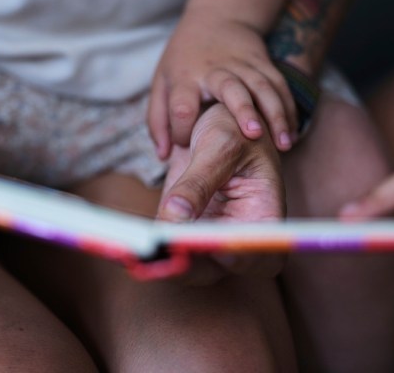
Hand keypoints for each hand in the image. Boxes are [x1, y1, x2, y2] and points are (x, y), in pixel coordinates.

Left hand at [148, 7, 297, 158]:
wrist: (217, 16)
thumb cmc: (184, 59)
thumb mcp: (161, 82)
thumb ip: (157, 121)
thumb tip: (162, 156)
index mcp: (185, 76)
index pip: (182, 106)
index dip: (182, 130)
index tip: (188, 144)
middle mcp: (215, 69)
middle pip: (230, 88)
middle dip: (243, 110)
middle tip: (254, 134)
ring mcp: (242, 64)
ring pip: (263, 87)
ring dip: (275, 114)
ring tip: (284, 143)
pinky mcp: (263, 62)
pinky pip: (280, 86)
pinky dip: (288, 109)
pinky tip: (292, 134)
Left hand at [157, 102, 284, 284]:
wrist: (216, 125)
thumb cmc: (234, 131)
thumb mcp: (221, 146)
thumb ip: (198, 182)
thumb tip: (174, 218)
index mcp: (265, 217)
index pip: (264, 255)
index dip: (244, 258)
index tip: (221, 250)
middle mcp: (236, 235)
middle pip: (218, 269)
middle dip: (190, 268)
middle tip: (165, 254)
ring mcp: (206, 236)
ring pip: (185, 267)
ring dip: (162, 263)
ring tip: (139, 253)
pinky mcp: (178, 231)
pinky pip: (164, 250)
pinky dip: (147, 251)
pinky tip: (128, 247)